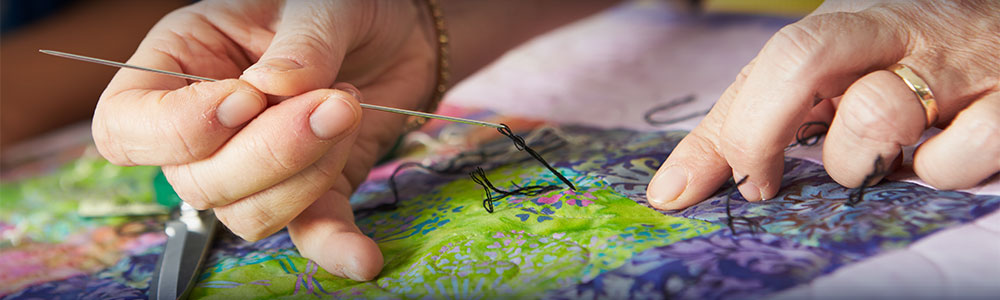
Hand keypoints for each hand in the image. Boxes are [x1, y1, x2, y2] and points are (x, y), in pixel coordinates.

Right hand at [93, 0, 438, 279]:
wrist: (395, 27)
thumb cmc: (333, 5)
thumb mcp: (313, 4)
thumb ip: (298, 47)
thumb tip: (273, 90)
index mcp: (178, 67)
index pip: (126, 127)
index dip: (177, 130)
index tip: (245, 99)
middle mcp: (208, 129)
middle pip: (200, 182)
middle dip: (270, 151)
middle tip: (334, 100)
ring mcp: (257, 169)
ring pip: (250, 213)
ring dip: (308, 174)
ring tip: (350, 108)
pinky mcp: (314, 192)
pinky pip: (310, 232)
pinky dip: (335, 245)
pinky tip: (361, 256)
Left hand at [647, 0, 998, 208]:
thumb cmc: (900, 64)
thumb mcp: (818, 82)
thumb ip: (740, 128)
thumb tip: (667, 194)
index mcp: (845, 25)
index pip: (775, 58)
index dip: (748, 129)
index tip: (750, 184)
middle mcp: (897, 32)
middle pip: (805, 62)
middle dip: (777, 131)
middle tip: (803, 172)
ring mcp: (959, 64)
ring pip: (879, 119)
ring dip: (871, 163)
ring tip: (892, 153)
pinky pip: (960, 157)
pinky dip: (943, 173)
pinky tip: (945, 156)